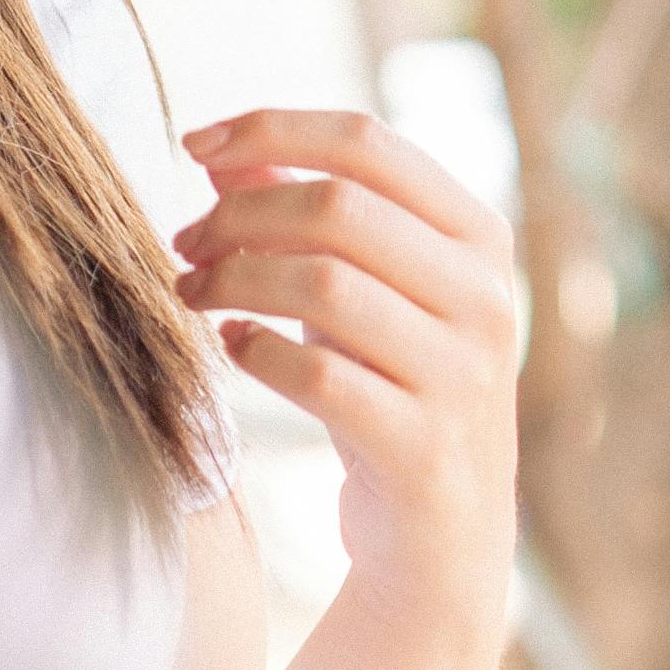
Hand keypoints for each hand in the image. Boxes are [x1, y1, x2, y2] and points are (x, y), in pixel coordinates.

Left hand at [171, 109, 519, 619]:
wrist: (440, 540)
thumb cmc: (390, 389)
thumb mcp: (359, 291)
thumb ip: (304, 216)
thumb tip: (221, 152)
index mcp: (478, 238)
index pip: (370, 142)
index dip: (271, 129)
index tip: (193, 143)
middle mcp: (485, 298)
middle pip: (338, 206)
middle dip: (238, 214)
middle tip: (184, 242)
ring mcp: (462, 375)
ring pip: (323, 284)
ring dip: (234, 278)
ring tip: (193, 292)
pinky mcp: (424, 447)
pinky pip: (318, 377)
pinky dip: (255, 352)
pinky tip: (231, 348)